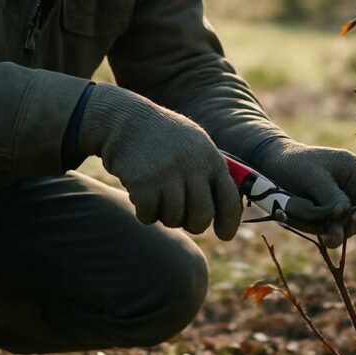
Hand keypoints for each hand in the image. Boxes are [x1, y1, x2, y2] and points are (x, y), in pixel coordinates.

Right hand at [78, 84, 242, 239]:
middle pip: (202, 217)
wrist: (125, 119)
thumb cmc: (163, 137)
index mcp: (211, 158)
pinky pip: (149, 217)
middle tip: (181, 215)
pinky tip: (140, 193)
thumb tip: (229, 212)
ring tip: (158, 194)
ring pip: (173, 219)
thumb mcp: (195, 145)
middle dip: (192, 224)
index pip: (230, 200)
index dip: (229, 222)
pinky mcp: (144, 183)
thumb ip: (211, 173)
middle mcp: (193, 166)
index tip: (224, 235)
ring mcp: (168, 174)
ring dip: (164, 214)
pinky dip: (144, 212)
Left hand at [254, 139, 355, 246]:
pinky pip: (321, 228)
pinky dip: (306, 226)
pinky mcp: (323, 214)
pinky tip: (284, 215)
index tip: (352, 222)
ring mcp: (337, 204)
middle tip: (325, 235)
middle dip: (339, 227)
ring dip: (317, 227)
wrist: (270, 164)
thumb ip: (331, 197)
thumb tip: (345, 214)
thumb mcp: (313, 177)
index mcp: (355, 173)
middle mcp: (350, 190)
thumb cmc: (294, 164)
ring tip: (291, 212)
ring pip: (337, 227)